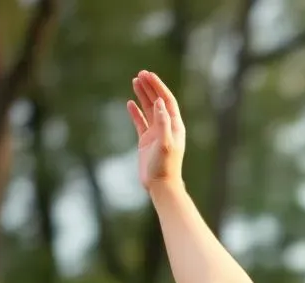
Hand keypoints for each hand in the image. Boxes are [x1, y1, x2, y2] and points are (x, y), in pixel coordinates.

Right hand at [127, 71, 185, 190]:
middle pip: (158, 102)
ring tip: (135, 81)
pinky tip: (130, 103)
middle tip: (140, 74)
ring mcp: (155, 134)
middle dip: (150, 87)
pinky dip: (135, 112)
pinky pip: (140, 122)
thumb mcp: (165, 143)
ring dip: (143, 95)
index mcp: (175, 127)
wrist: (161, 186)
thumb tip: (159, 102)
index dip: (159, 87)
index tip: (149, 75)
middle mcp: (166, 128)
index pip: (167, 101)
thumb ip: (163, 122)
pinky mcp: (146, 142)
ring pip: (149, 110)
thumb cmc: (165, 166)